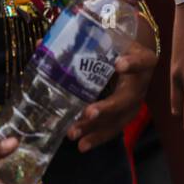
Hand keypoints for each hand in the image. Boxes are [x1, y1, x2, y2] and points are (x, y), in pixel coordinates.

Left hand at [67, 33, 157, 152]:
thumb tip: (40, 43)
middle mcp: (141, 83)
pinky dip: (97, 138)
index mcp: (142, 59)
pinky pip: (113, 129)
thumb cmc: (118, 46)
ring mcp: (135, 103)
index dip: (133, 63)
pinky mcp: (126, 115)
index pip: (142, 60)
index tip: (118, 64)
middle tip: (89, 112)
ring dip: (97, 129)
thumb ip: (81, 37)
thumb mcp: (108, 38)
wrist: (137, 59)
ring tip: (74, 134)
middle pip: (127, 98)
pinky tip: (81, 146)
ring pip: (118, 119)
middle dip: (107, 107)